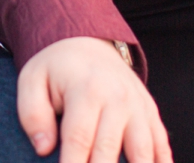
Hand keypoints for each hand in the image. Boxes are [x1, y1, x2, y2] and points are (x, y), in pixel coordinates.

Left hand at [17, 36, 171, 162]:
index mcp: (86, 90)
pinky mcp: (150, 113)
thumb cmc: (56, 68)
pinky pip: (161, 145)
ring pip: (143, 152)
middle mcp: (117, 99)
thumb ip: (32, 113)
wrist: (88, 42)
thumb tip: (43, 148)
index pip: (79, 140)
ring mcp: (138, 107)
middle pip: (110, 152)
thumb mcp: (32, 79)